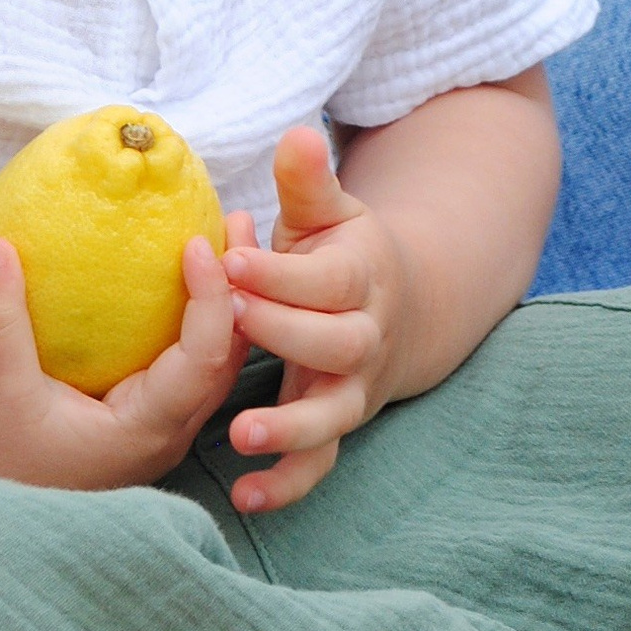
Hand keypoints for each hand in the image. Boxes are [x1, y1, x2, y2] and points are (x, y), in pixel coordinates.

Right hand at [0, 220, 251, 489]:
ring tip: (225, 236)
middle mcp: (172, 430)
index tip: (195, 243)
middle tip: (234, 221)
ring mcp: (167, 426)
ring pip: (219, 358)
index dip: (210, 298)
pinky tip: (188, 276)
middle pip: (230, 353)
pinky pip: (194, 361)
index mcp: (148, 428)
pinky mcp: (153, 415)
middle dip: (239, 286)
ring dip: (226, 300)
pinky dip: (201, 317)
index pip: (204, 358)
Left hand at [219, 126, 406, 515]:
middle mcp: (363, 339)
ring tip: (241, 433)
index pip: (325, 279)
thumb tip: (295, 134)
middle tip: (231, 321)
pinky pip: (320, 466)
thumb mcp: (329, 215)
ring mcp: (353, 389)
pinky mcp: (336, 425)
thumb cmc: (339, 256)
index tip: (230, 259)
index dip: (280, 271)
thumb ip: (307, 183)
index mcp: (360, 279)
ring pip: (333, 415)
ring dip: (290, 428)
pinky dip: (287, 484)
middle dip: (283, 333)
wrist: (400, 312)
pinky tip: (244, 496)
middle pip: (335, 343)